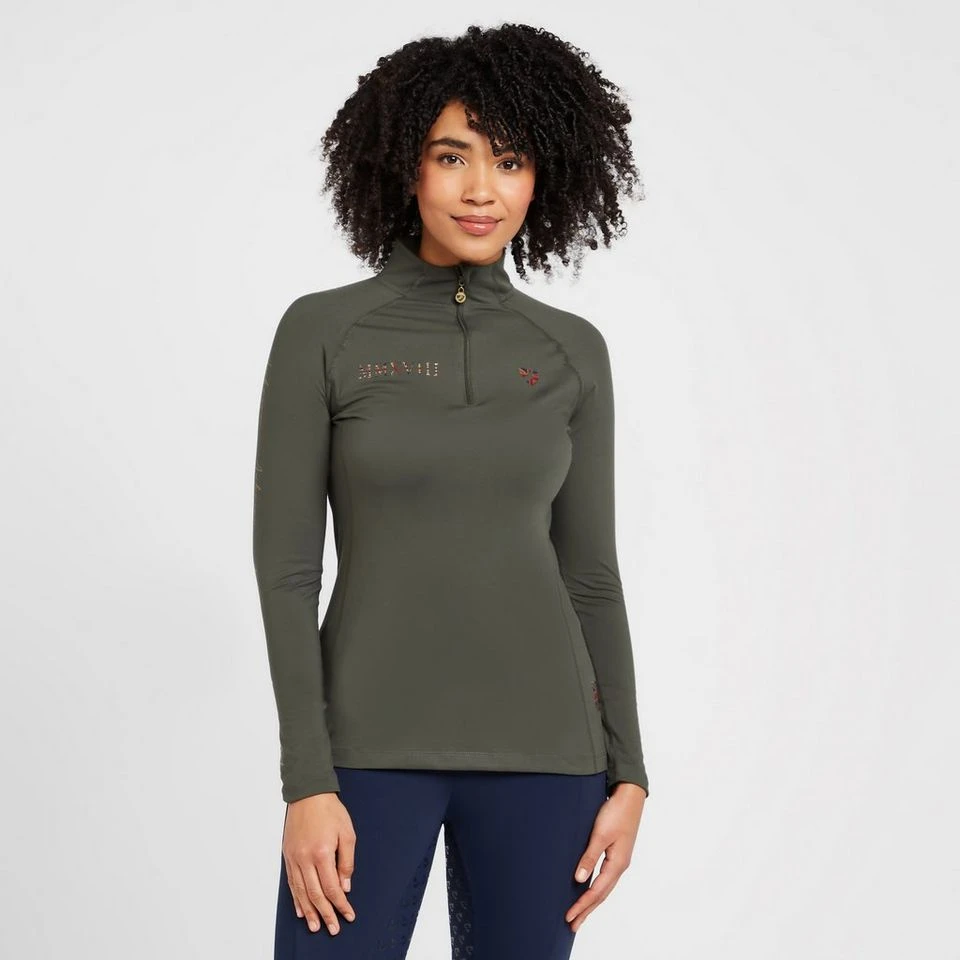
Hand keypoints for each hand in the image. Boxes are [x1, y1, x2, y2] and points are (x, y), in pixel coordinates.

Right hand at [282, 793, 357, 935]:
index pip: (332, 887)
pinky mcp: (288, 856)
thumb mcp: (347, 833)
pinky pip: (291, 882)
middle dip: (325, 914)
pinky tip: (301, 909)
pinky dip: (296, 898)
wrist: (308, 794)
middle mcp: (305, 859)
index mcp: (322, 853)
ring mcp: (294, 858)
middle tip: (333, 928)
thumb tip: (345, 885)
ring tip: (314, 926)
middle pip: (315, 894)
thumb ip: (346, 861)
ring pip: (301, 892)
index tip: (348, 915)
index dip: (340, 904)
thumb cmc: (330, 811)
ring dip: (309, 911)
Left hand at [565, 782, 645, 932]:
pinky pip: (605, 877)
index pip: (597, 891)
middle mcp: (620, 866)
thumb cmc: (616, 812)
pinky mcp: (616, 852)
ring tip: (580, 914)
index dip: (582, 905)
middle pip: (601, 895)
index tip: (569, 917)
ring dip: (591, 901)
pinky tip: (589, 889)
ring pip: (604, 887)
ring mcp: (619, 860)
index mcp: (617, 864)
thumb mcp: (600, 835)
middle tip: (572, 925)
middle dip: (587, 910)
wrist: (629, 795)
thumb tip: (579, 879)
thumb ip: (590, 857)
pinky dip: (596, 888)